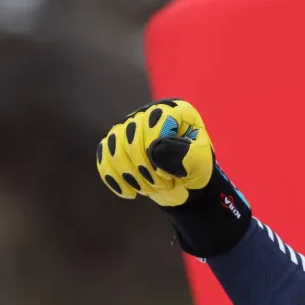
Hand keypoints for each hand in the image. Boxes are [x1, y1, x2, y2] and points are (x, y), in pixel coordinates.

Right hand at [96, 99, 214, 207]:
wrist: (184, 183)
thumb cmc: (196, 168)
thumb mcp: (200, 162)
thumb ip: (185, 154)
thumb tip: (153, 150)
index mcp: (174, 111)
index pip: (156, 122)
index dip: (159, 151)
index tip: (171, 173)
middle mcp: (149, 113)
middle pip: (132, 139)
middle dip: (146, 170)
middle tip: (164, 185)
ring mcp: (129, 127)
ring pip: (115, 149)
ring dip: (131, 176)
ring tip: (150, 189)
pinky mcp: (115, 144)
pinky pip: (104, 157)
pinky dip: (115, 178)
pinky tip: (130, 193)